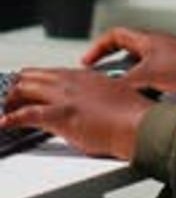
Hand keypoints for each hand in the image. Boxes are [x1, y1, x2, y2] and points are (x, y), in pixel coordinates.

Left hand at [0, 67, 152, 159]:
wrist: (140, 123)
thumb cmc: (133, 114)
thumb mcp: (114, 96)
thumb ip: (98, 96)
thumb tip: (92, 105)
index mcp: (84, 77)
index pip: (50, 73)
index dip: (34, 80)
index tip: (25, 85)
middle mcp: (72, 82)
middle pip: (33, 77)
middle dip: (17, 87)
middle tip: (8, 98)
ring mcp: (66, 97)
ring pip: (26, 90)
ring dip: (11, 100)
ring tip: (4, 109)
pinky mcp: (62, 116)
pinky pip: (28, 114)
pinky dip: (12, 118)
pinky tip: (3, 123)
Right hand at [81, 26, 175, 98]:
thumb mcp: (148, 75)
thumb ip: (125, 83)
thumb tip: (106, 94)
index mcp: (149, 40)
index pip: (116, 35)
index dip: (98, 48)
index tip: (86, 63)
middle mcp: (159, 49)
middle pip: (126, 58)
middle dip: (114, 73)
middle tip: (103, 88)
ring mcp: (170, 64)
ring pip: (140, 76)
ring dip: (131, 88)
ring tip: (124, 101)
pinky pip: (154, 87)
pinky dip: (146, 96)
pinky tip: (145, 108)